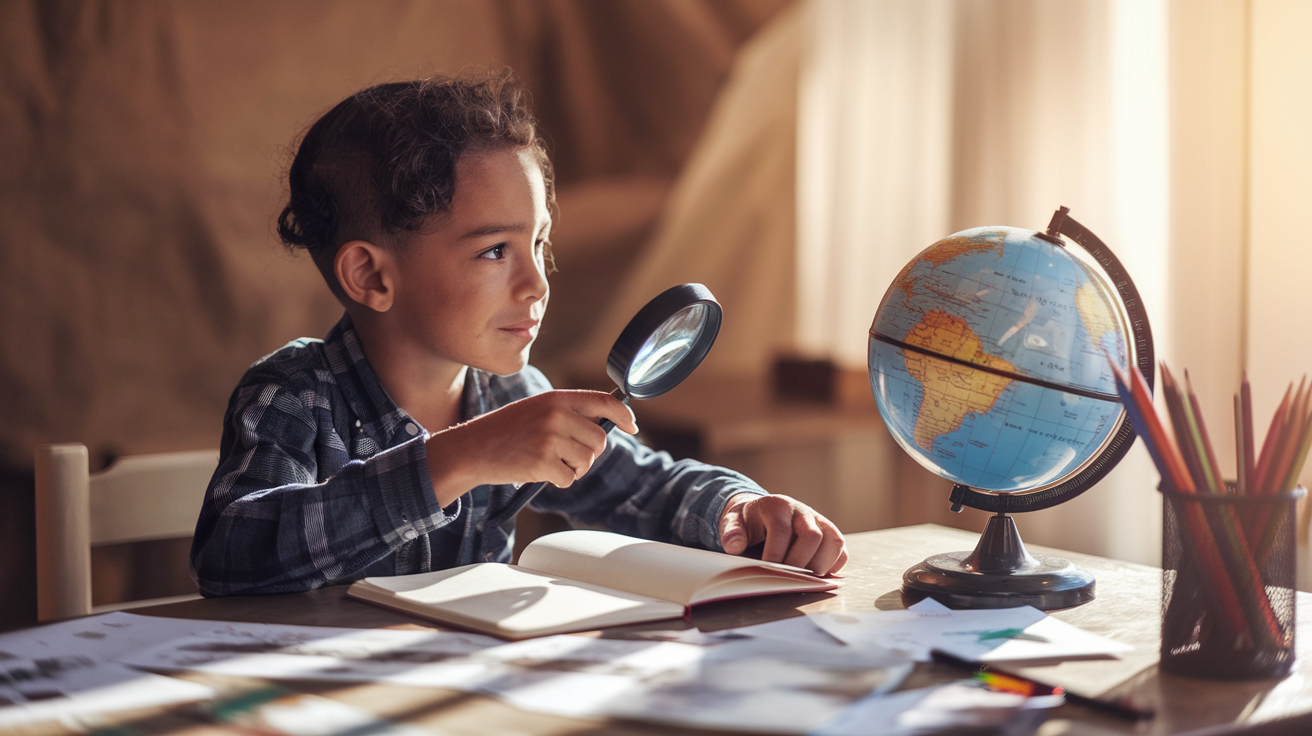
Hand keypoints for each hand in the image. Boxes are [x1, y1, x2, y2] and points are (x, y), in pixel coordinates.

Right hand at [425, 390, 636, 505]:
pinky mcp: (543, 462)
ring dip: (573, 468)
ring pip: (586, 461)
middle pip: (599, 440)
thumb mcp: (537, 409)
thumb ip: (568, 412)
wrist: (473, 448)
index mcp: (557, 398)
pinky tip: (538, 471)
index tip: (632, 426)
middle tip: (567, 455)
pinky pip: (569, 478)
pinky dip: (557, 480)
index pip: (604, 402)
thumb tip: (606, 422)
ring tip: (548, 461)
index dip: (623, 415)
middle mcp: (557, 415)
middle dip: (589, 453)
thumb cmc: (506, 431)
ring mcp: (551, 438)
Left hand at [718, 493, 847, 575]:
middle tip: (786, 578)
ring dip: (819, 566)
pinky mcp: (830, 534)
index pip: (782, 531)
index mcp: (778, 506)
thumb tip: (734, 546)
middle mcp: (802, 511)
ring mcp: (820, 521)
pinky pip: (841, 551)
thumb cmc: (748, 523)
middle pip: (812, 536)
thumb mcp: (732, 522)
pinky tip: (815, 574)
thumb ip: (731, 532)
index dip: (775, 555)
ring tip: (802, 577)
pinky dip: (832, 567)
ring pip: (833, 542)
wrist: (763, 514)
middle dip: (799, 563)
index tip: (767, 572)